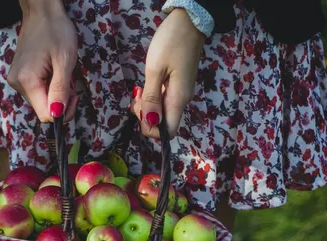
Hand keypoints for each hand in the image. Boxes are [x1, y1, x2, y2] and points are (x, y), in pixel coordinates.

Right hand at [7, 0, 78, 122]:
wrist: (42, 12)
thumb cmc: (56, 31)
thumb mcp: (65, 61)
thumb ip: (60, 91)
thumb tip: (57, 115)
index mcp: (27, 81)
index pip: (46, 115)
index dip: (63, 111)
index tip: (73, 96)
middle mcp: (17, 84)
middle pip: (44, 109)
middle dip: (61, 101)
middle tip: (71, 83)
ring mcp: (17, 80)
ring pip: (42, 101)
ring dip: (57, 93)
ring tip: (63, 73)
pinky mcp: (20, 76)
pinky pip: (38, 92)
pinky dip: (50, 87)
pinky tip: (55, 72)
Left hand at [132, 9, 205, 138]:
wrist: (189, 21)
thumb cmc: (171, 42)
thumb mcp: (155, 69)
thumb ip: (151, 98)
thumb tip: (150, 123)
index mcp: (178, 99)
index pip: (168, 132)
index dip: (152, 129)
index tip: (141, 111)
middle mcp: (181, 100)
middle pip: (163, 123)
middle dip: (145, 116)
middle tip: (137, 96)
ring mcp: (180, 92)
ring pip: (162, 111)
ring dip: (147, 105)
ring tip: (140, 89)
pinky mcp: (178, 85)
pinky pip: (164, 100)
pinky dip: (152, 97)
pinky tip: (145, 85)